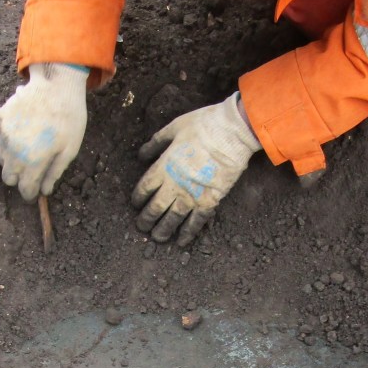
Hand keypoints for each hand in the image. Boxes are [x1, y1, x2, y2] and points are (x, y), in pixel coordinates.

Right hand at [0, 63, 88, 199]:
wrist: (56, 84)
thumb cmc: (68, 118)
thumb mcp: (70, 149)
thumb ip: (54, 173)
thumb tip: (44, 191)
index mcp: (32, 161)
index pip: (24, 188)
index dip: (29, 194)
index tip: (34, 193)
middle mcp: (13, 150)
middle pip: (8, 177)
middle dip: (19, 179)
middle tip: (32, 173)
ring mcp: (4, 133)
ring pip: (2, 158)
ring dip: (13, 160)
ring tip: (30, 150)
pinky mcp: (0, 118)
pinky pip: (2, 137)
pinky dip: (10, 139)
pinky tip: (25, 130)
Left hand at [132, 92, 260, 245]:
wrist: (231, 133)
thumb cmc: (203, 125)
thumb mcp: (174, 128)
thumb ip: (157, 142)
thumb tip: (142, 154)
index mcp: (163, 166)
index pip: (144, 188)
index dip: (138, 198)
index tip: (136, 203)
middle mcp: (174, 185)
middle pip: (155, 208)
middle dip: (146, 219)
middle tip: (141, 227)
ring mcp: (191, 195)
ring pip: (173, 219)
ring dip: (163, 230)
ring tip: (157, 238)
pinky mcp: (210, 201)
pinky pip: (196, 222)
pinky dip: (189, 233)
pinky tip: (182, 241)